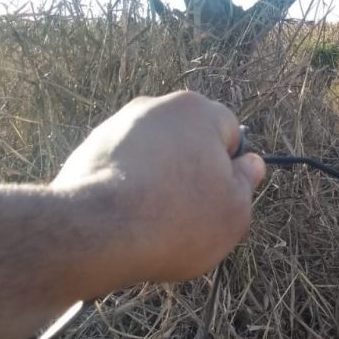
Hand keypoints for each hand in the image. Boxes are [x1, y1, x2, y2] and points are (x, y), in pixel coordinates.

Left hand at [51, 90, 264, 290]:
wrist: (100, 232)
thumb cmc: (178, 220)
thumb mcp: (234, 210)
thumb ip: (247, 182)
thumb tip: (250, 163)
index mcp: (197, 110)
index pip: (229, 132)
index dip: (231, 167)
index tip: (224, 196)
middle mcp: (154, 107)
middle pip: (188, 142)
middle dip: (192, 172)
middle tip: (192, 214)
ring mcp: (116, 127)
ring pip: (153, 157)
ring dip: (158, 182)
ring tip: (155, 222)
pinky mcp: (88, 150)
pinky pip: (122, 170)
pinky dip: (128, 190)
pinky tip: (127, 220)